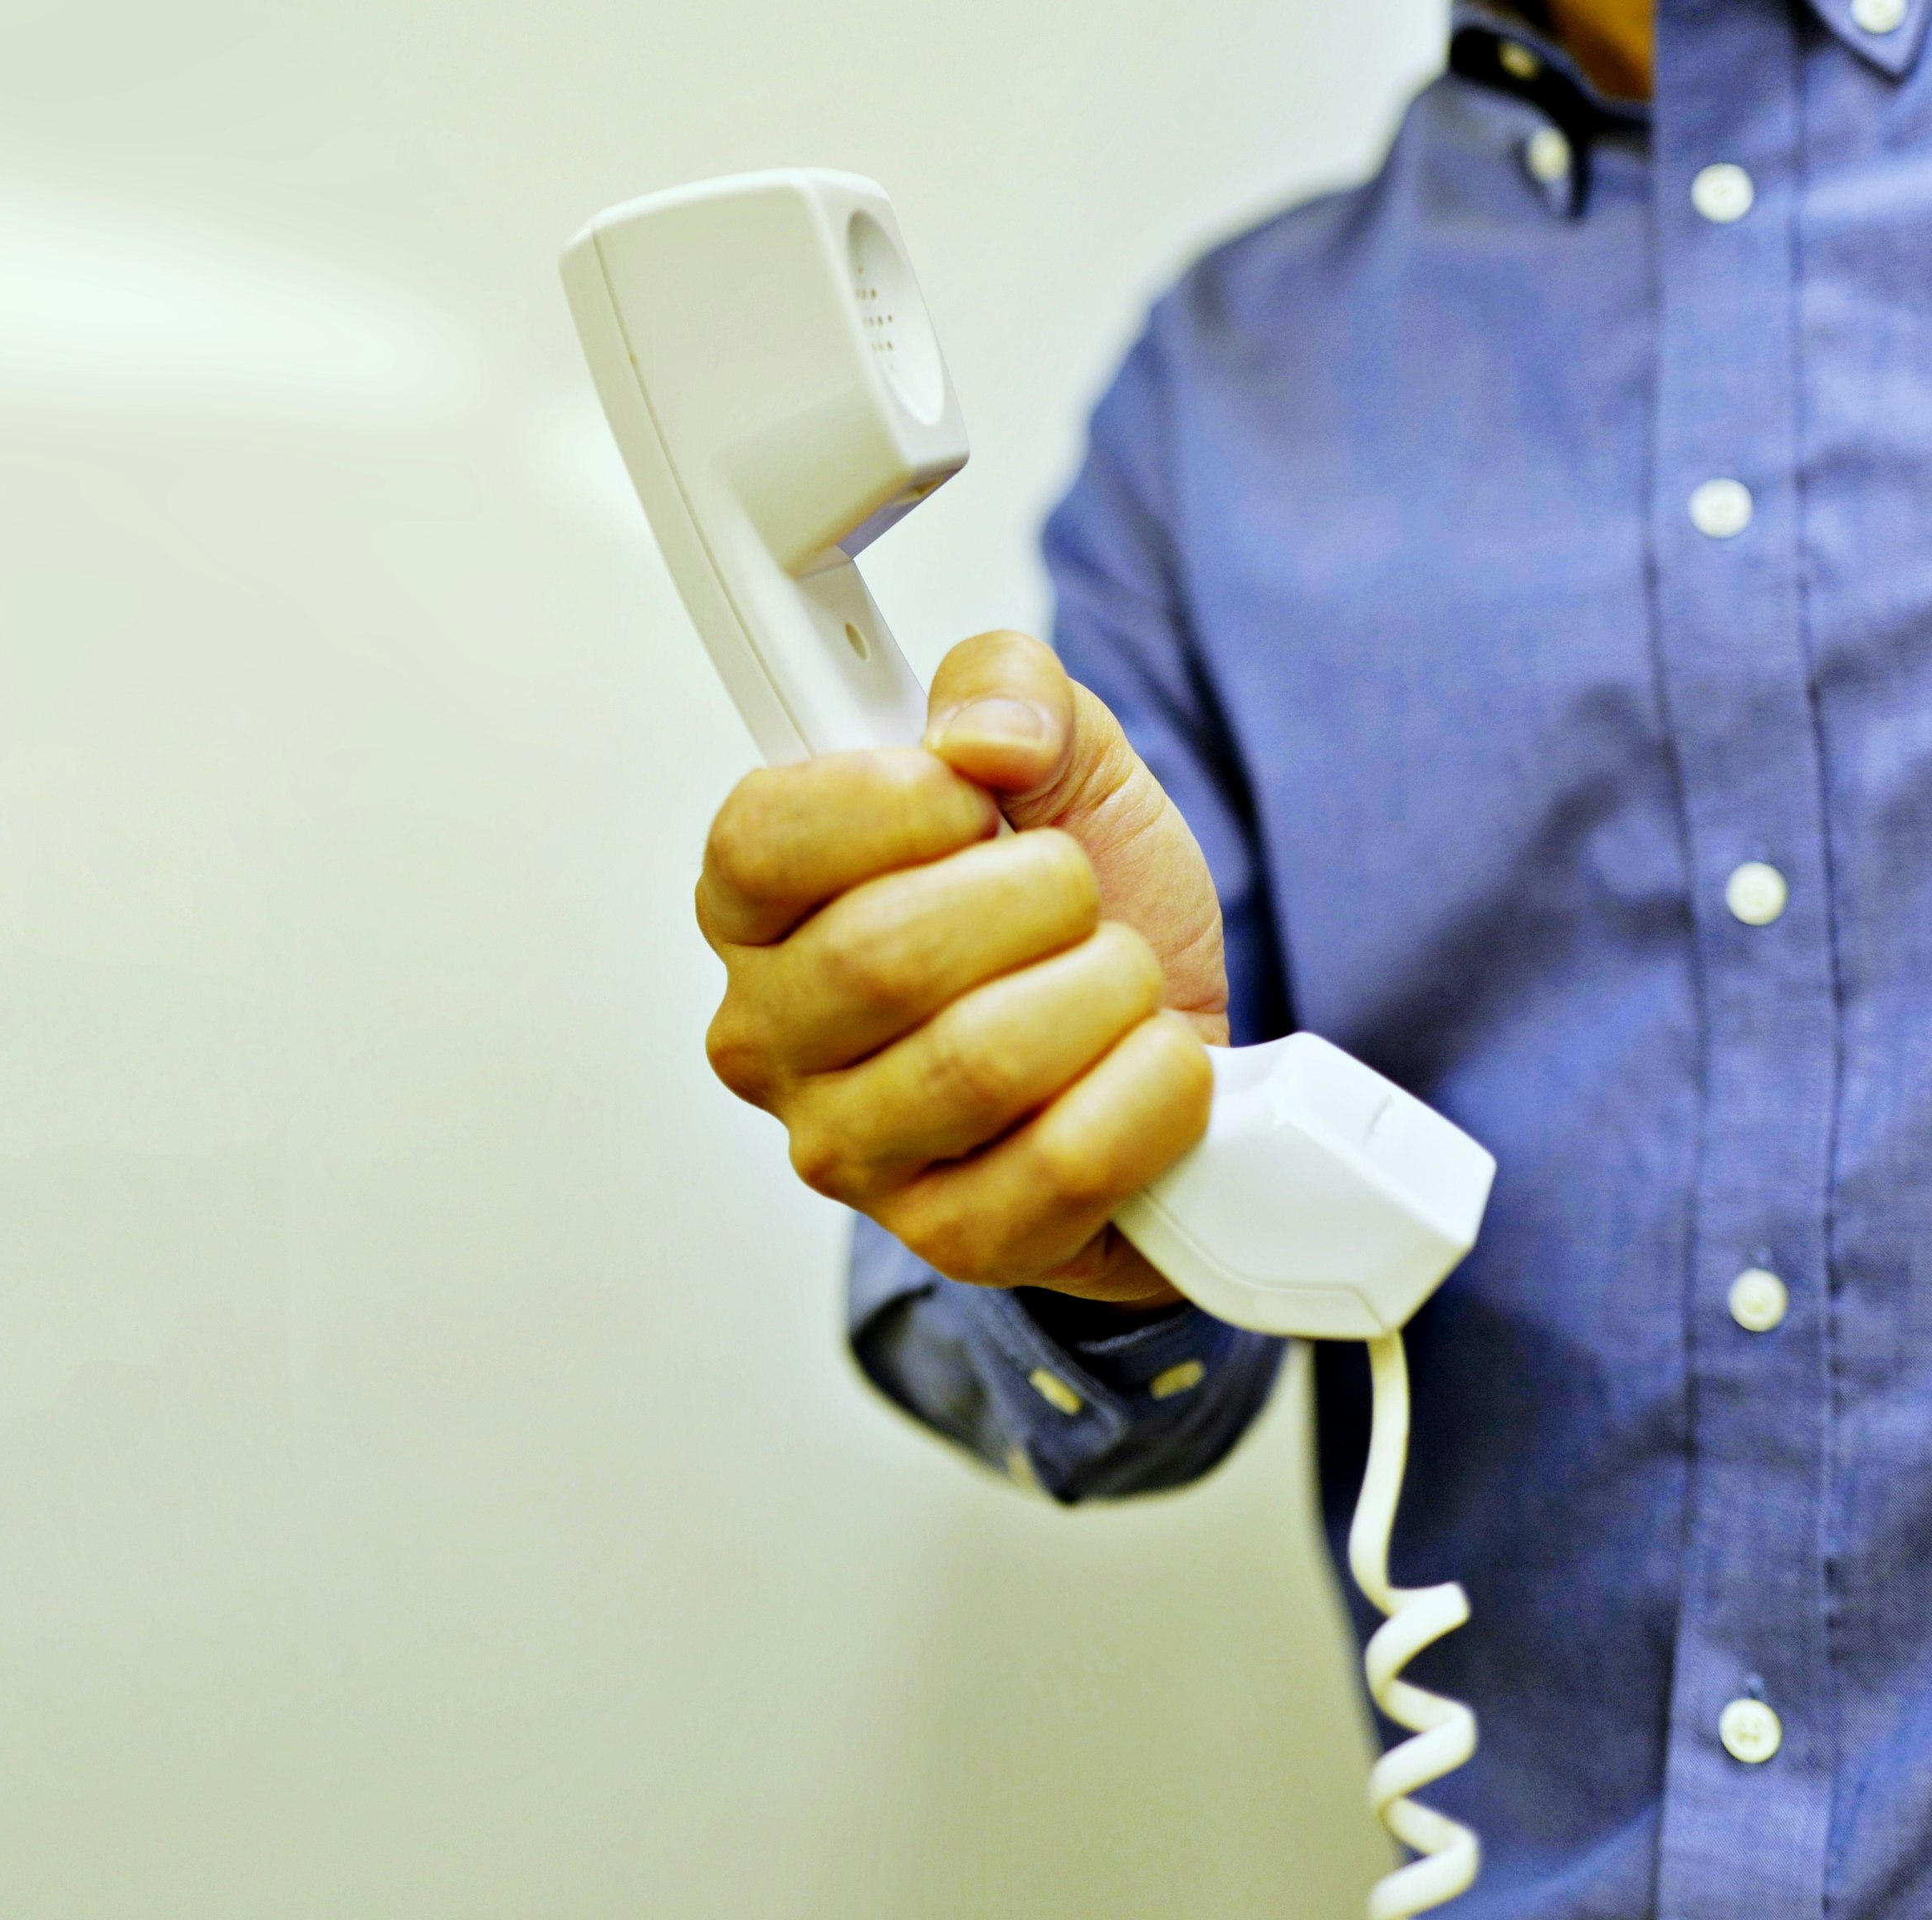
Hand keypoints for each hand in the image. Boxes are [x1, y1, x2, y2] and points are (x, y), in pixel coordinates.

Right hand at [696, 631, 1228, 1304]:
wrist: (1172, 1032)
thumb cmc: (1083, 909)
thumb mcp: (1060, 755)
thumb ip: (1009, 690)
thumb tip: (987, 737)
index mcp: (758, 909)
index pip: (760, 845)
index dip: (894, 804)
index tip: (976, 795)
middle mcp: (774, 1041)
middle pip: (883, 958)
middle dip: (1037, 898)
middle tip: (1076, 894)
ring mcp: (854, 1156)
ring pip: (980, 1063)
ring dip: (1105, 991)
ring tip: (1119, 979)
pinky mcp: (955, 1241)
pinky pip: (1067, 1161)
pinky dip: (1151, 1089)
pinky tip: (1149, 1063)